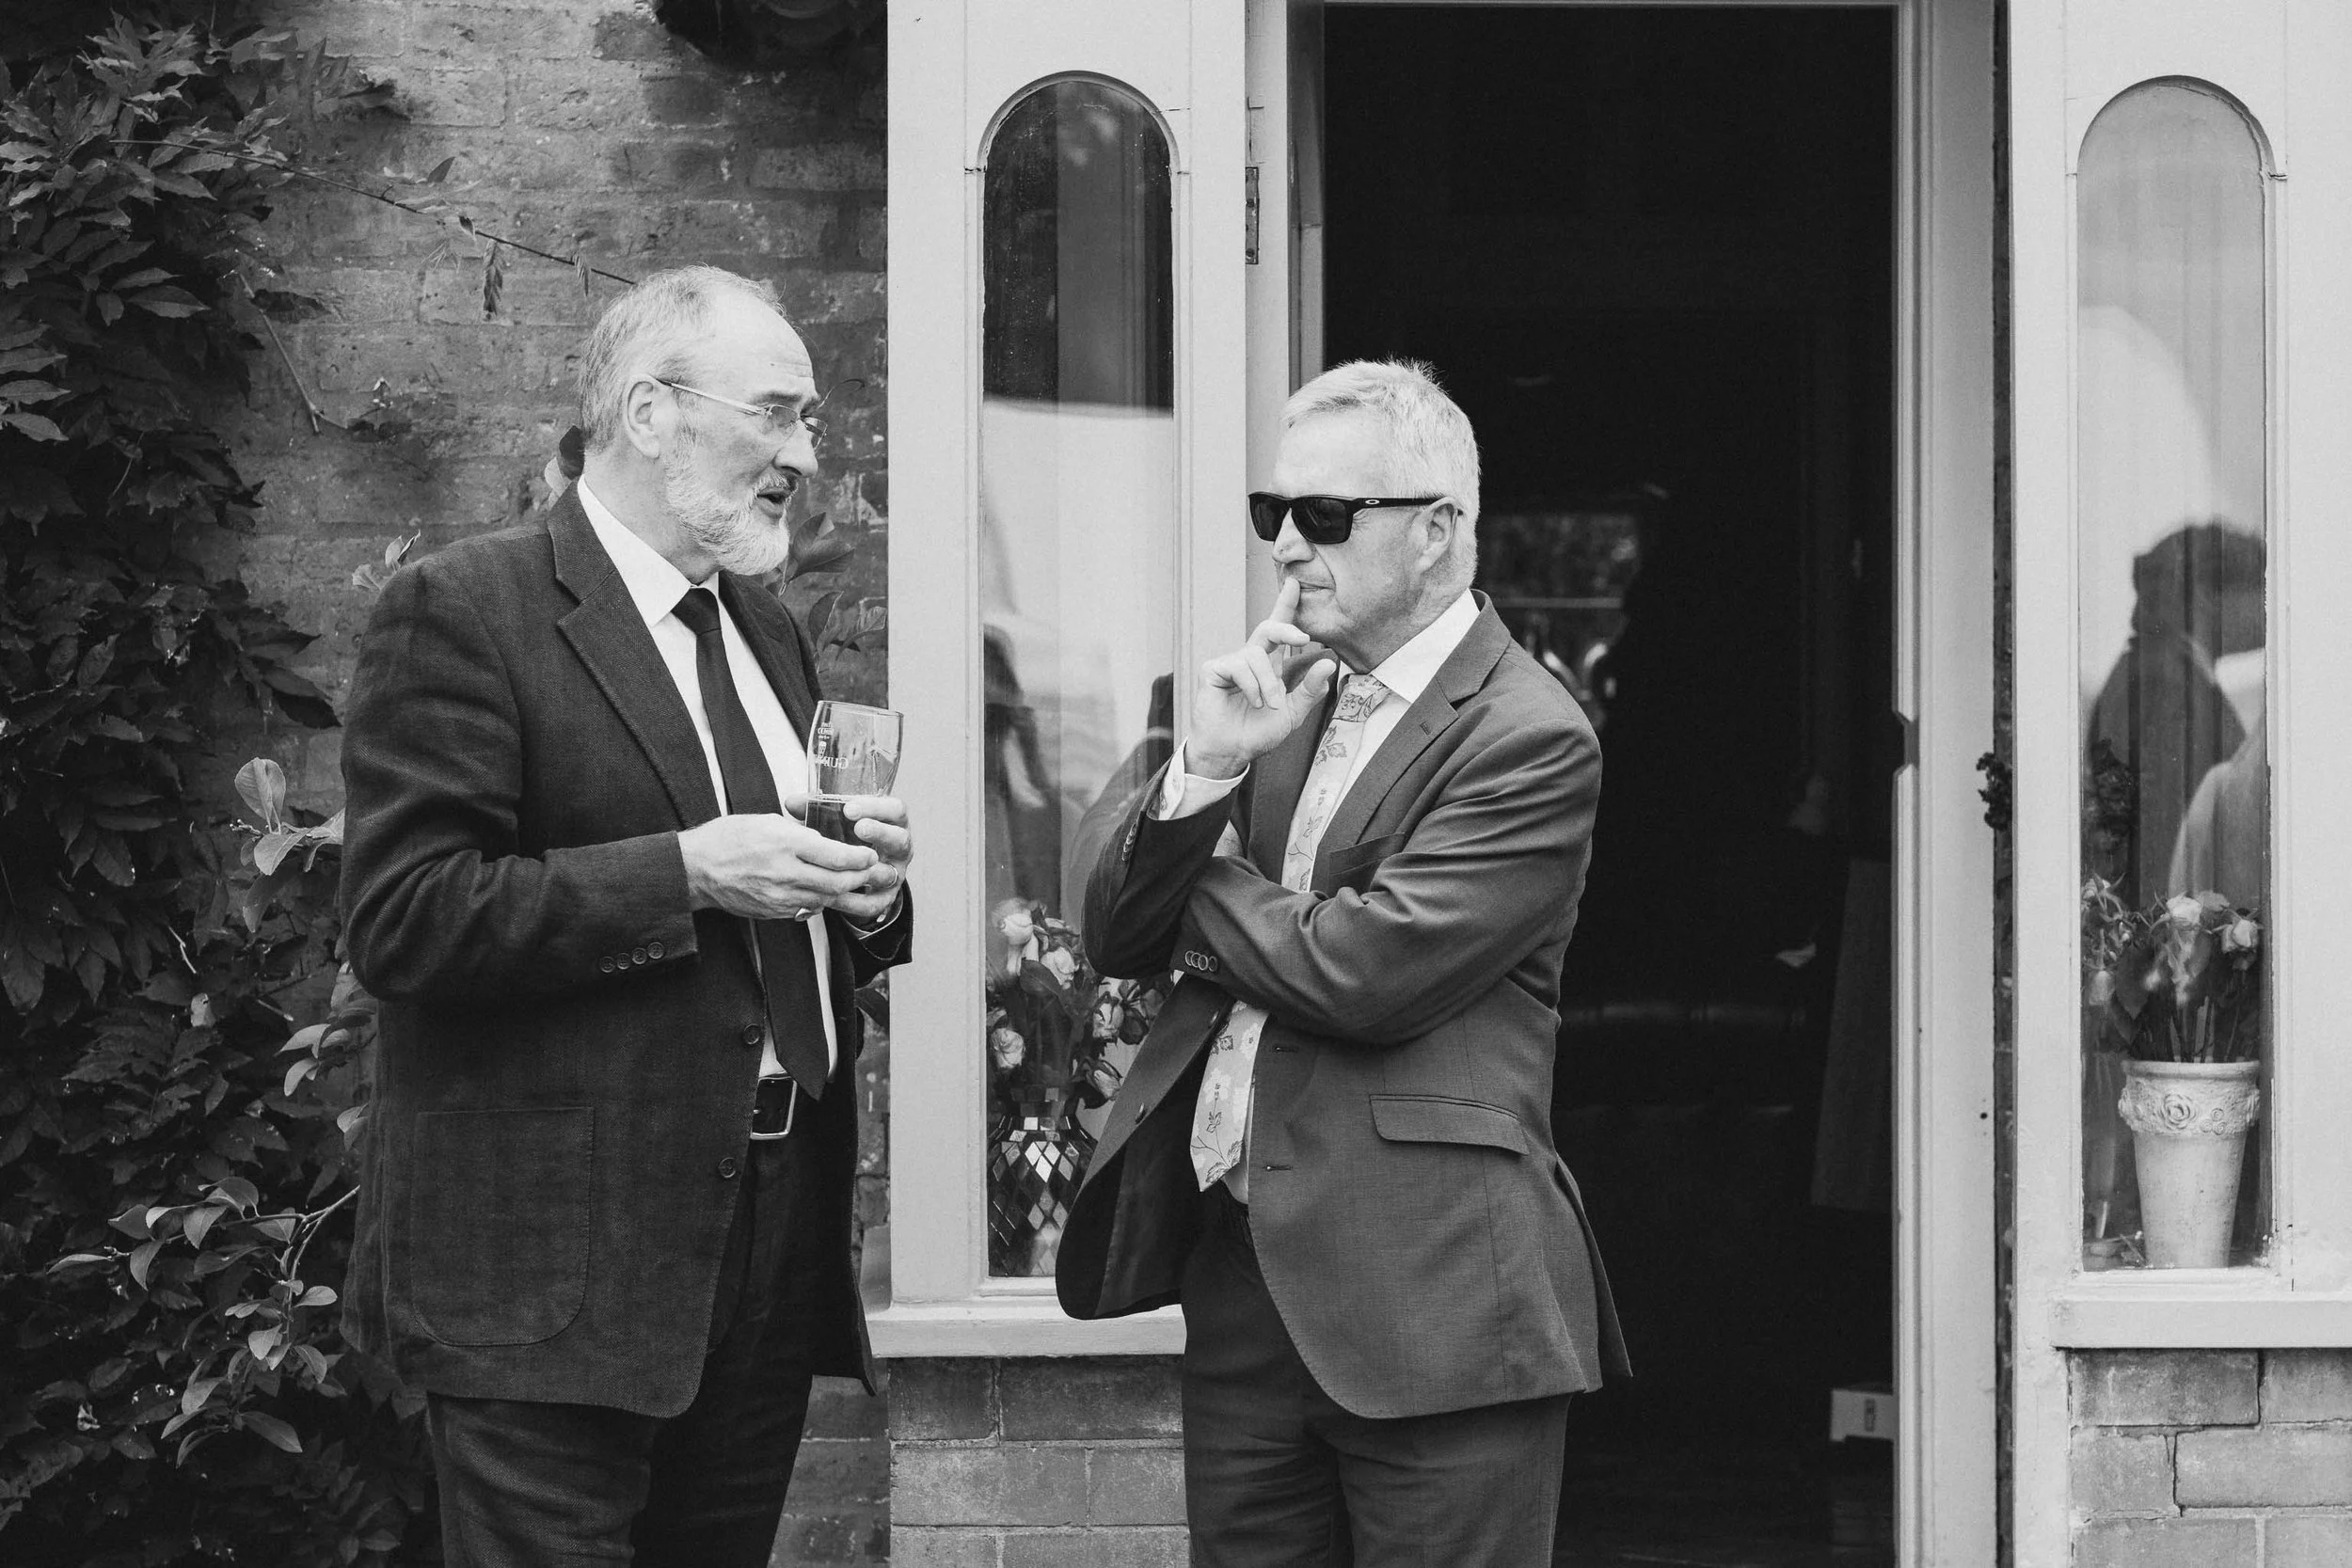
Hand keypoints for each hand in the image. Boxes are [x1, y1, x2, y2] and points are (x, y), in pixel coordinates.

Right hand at [678, 812, 875, 921]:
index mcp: (785, 844)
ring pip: (826, 899)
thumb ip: (799, 833)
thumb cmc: (728, 839)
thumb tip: (825, 840)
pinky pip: (807, 909)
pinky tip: (824, 891)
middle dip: (860, 877)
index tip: (869, 853)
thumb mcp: (767, 821)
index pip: (837, 856)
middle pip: (838, 883)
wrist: (696, 870)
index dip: (860, 858)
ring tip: (853, 881)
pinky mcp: (774, 911)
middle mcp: (786, 873)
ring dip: (843, 891)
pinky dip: (820, 900)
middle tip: (870, 870)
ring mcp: (780, 896)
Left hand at [789, 793, 909, 927]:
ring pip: (892, 872)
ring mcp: (895, 873)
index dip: (875, 808)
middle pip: (900, 839)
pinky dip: (856, 900)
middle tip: (859, 828)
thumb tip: (792, 803)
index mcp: (891, 822)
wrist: (859, 868)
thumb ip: (820, 809)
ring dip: (872, 869)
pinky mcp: (885, 897)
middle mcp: (898, 847)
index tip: (850, 808)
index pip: (895, 810)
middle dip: (880, 833)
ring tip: (851, 867)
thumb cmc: (848, 835)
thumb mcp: (840, 818)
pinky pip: (874, 902)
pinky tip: (836, 895)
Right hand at [1186, 578, 1338, 777]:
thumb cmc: (1258, 732)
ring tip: (1269, 704)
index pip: (1279, 631)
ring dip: (1268, 683)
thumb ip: (1311, 690)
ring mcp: (1231, 663)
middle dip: (1285, 627)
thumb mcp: (1293, 713)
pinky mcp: (1213, 670)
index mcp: (1270, 666)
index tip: (1294, 583)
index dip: (1285, 605)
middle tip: (1302, 637)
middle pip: (1268, 628)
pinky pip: (1239, 666)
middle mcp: (1250, 659)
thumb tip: (1330, 663)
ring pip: (1257, 656)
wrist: (1231, 751)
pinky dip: (1251, 686)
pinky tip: (1251, 702)